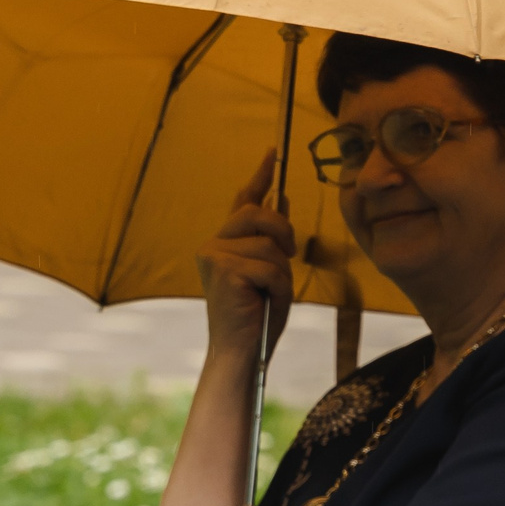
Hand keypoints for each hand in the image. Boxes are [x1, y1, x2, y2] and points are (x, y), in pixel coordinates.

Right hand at [193, 151, 294, 361]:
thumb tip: (282, 198)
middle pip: (258, 213)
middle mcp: (213, 244)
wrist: (240, 354)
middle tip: (290, 255)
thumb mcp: (271, 272)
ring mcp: (215, 255)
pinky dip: (279, 288)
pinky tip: (265, 302)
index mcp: (224, 243)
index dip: (260, 175)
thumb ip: (272, 239)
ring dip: (281, 272)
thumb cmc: (257, 319)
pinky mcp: (224, 269)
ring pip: (269, 243)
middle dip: (282, 232)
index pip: (244, 200)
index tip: (273, 152)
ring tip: (270, 294)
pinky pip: (271, 266)